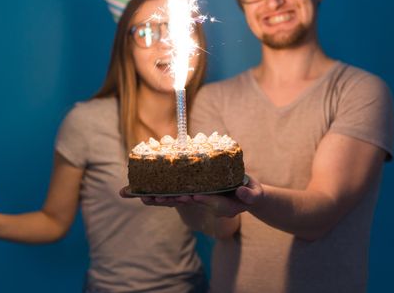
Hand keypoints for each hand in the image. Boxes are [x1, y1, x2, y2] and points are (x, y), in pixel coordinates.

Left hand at [137, 176, 263, 216]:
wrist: (246, 196)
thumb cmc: (252, 194)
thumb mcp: (255, 195)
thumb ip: (251, 195)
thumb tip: (244, 193)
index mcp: (220, 205)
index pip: (206, 201)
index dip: (198, 199)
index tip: (190, 196)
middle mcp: (205, 202)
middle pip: (184, 201)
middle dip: (166, 200)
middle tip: (149, 198)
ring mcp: (198, 197)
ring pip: (176, 197)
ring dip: (158, 197)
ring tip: (139, 196)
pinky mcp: (194, 191)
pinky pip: (176, 190)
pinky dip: (161, 189)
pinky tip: (145, 190)